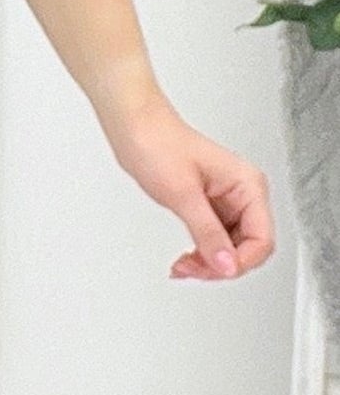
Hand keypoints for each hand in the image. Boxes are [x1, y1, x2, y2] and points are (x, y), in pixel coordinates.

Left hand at [106, 96, 274, 280]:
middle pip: (248, 248)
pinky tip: (186, 258)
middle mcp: (242, 192)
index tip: (215, 268)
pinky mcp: (208, 203)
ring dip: (209, 263)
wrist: (132, 125)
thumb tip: (227, 265)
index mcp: (247, 184)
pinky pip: (215, 238)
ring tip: (184, 265)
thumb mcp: (182, 193)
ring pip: (231, 248)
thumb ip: (207, 232)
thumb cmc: (156, 141)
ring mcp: (225, 199)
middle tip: (192, 269)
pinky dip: (201, 252)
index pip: (262, 240)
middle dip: (220, 265)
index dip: (240, 261)